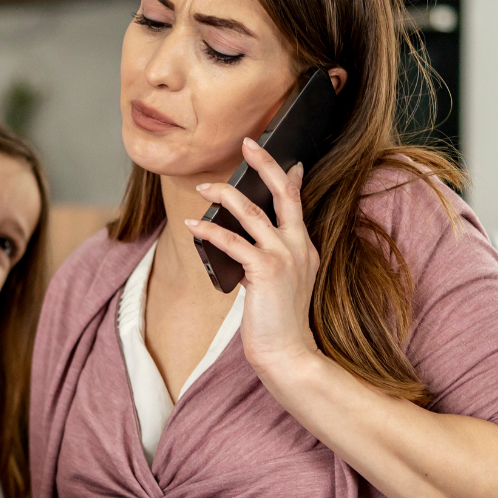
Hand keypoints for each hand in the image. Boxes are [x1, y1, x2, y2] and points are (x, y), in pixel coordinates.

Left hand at [186, 136, 321, 376]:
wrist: (288, 354)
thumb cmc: (278, 323)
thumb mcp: (279, 283)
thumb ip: (267, 258)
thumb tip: (239, 239)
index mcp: (305, 248)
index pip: (298, 202)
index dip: (289, 176)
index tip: (285, 158)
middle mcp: (299, 246)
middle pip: (283, 192)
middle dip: (264, 163)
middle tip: (247, 143)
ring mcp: (284, 256)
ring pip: (253, 212)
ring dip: (225, 195)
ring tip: (203, 188)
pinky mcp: (265, 270)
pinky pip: (232, 241)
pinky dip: (209, 230)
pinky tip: (193, 225)